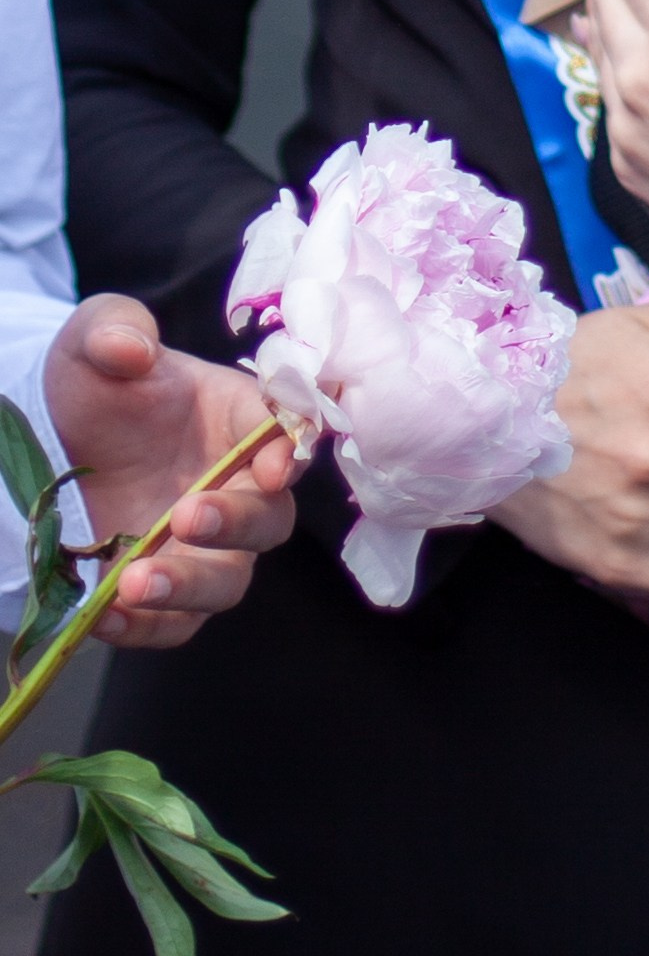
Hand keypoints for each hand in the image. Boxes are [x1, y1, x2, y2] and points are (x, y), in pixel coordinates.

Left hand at [41, 298, 296, 650]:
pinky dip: (146, 627)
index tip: (272, 465)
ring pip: (225, 581)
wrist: (52, 439)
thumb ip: (115, 328)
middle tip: (186, 514)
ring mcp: (200, 546)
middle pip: (268, 520)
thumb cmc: (93, 383)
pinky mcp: (162, 591)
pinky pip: (172, 625)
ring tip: (135, 582)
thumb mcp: (93, 338)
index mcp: (238, 418)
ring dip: (189, 585)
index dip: (288, 451)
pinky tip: (104, 616)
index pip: (287, 434)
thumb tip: (132, 349)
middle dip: (235, 522)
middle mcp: (234, 486)